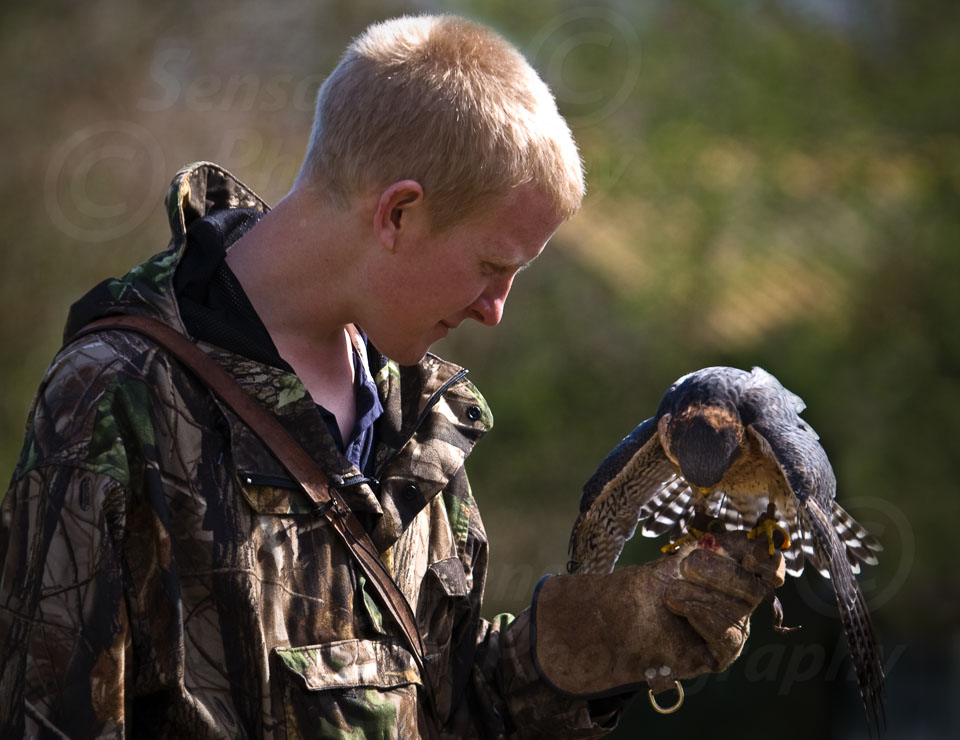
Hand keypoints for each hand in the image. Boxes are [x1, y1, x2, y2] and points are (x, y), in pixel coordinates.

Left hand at [532, 531, 784, 695]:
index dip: (769, 562)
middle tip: (685, 570)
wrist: (617, 615)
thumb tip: (760, 541)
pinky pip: (728, 636)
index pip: (770, 567)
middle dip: (717, 574)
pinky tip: (680, 610)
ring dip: (698, 597)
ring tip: (670, 596)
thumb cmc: (648, 583)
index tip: (751, 556)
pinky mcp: (719, 655)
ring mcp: (731, 630)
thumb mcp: (686, 555)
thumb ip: (725, 545)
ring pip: (738, 612)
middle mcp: (739, 602)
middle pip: (753, 587)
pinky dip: (703, 617)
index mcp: (734, 573)